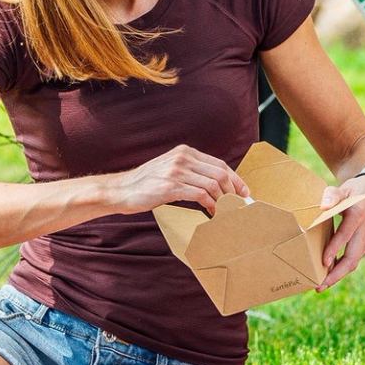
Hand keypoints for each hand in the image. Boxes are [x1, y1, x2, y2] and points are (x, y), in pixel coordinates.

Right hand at [115, 144, 249, 213]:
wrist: (121, 190)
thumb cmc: (147, 184)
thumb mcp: (170, 169)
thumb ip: (190, 171)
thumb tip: (216, 185)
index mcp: (185, 152)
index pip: (219, 164)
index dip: (235, 179)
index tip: (243, 192)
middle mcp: (182, 158)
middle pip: (220, 173)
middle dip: (233, 191)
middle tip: (238, 205)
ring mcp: (176, 171)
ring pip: (213, 184)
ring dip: (223, 200)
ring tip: (225, 211)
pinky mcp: (170, 186)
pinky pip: (200, 195)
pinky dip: (211, 205)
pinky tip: (211, 212)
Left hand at [316, 176, 364, 288]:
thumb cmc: (356, 191)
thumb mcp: (345, 188)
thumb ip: (333, 195)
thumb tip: (323, 206)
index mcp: (358, 216)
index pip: (345, 235)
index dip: (334, 249)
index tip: (323, 263)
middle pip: (352, 259)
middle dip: (335, 275)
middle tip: (318, 287)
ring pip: (353, 263)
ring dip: (337, 275)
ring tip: (320, 286)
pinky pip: (353, 260)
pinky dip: (341, 268)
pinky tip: (328, 273)